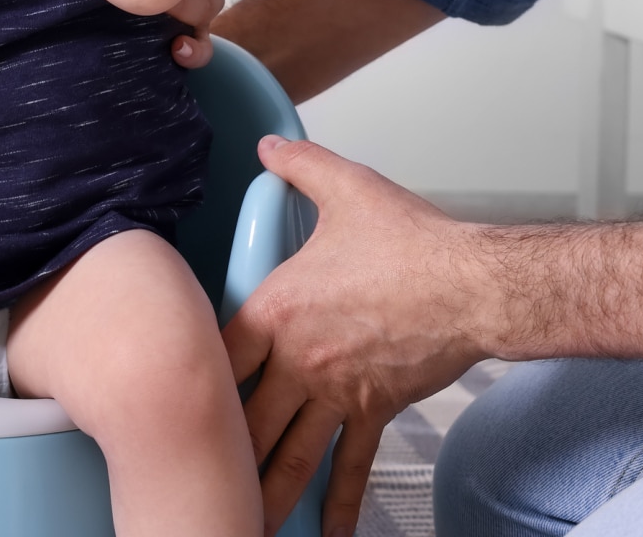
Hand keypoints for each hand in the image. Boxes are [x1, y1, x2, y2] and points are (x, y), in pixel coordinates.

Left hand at [221, 137, 483, 536]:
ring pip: (290, 451)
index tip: (166, 389)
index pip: (219, 349)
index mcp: (281, 308)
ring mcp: (338, 391)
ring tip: (240, 520)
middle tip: (193, 473)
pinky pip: (349, 464)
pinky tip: (326, 532)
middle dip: (217, 447)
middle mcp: (301, 358)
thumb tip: (267, 145)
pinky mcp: (376, 410)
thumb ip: (298, 163)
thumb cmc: (413, 243)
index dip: (190, 372)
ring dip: (264, 488)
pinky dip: (336, 502)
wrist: (475, 285)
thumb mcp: (346, 187)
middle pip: (244, 415)